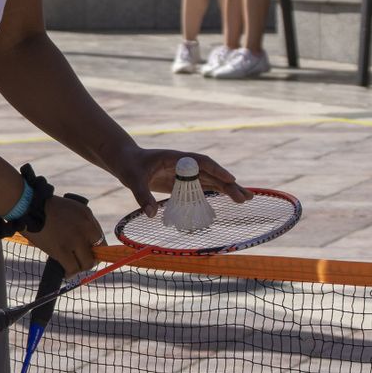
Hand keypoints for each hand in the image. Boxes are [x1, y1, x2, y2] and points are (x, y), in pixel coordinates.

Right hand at [24, 195, 104, 273]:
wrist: (29, 206)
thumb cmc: (46, 208)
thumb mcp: (70, 208)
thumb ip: (81, 223)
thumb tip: (86, 242)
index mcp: (87, 216)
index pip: (100, 239)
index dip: (95, 250)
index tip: (88, 254)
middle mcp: (85, 228)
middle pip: (96, 254)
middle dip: (89, 261)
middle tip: (80, 263)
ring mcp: (74, 239)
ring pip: (86, 263)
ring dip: (80, 268)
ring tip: (71, 268)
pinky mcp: (61, 249)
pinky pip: (73, 268)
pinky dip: (70, 273)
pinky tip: (65, 273)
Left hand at [116, 146, 248, 217]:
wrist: (124, 160)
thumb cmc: (129, 166)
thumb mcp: (132, 180)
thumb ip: (142, 195)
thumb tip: (151, 214)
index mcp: (175, 157)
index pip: (201, 162)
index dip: (217, 170)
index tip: (231, 179)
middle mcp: (183, 164)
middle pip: (211, 173)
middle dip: (229, 185)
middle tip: (246, 198)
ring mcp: (184, 172)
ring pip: (210, 181)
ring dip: (227, 189)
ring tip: (245, 199)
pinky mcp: (181, 181)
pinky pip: (201, 187)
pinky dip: (214, 193)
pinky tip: (227, 200)